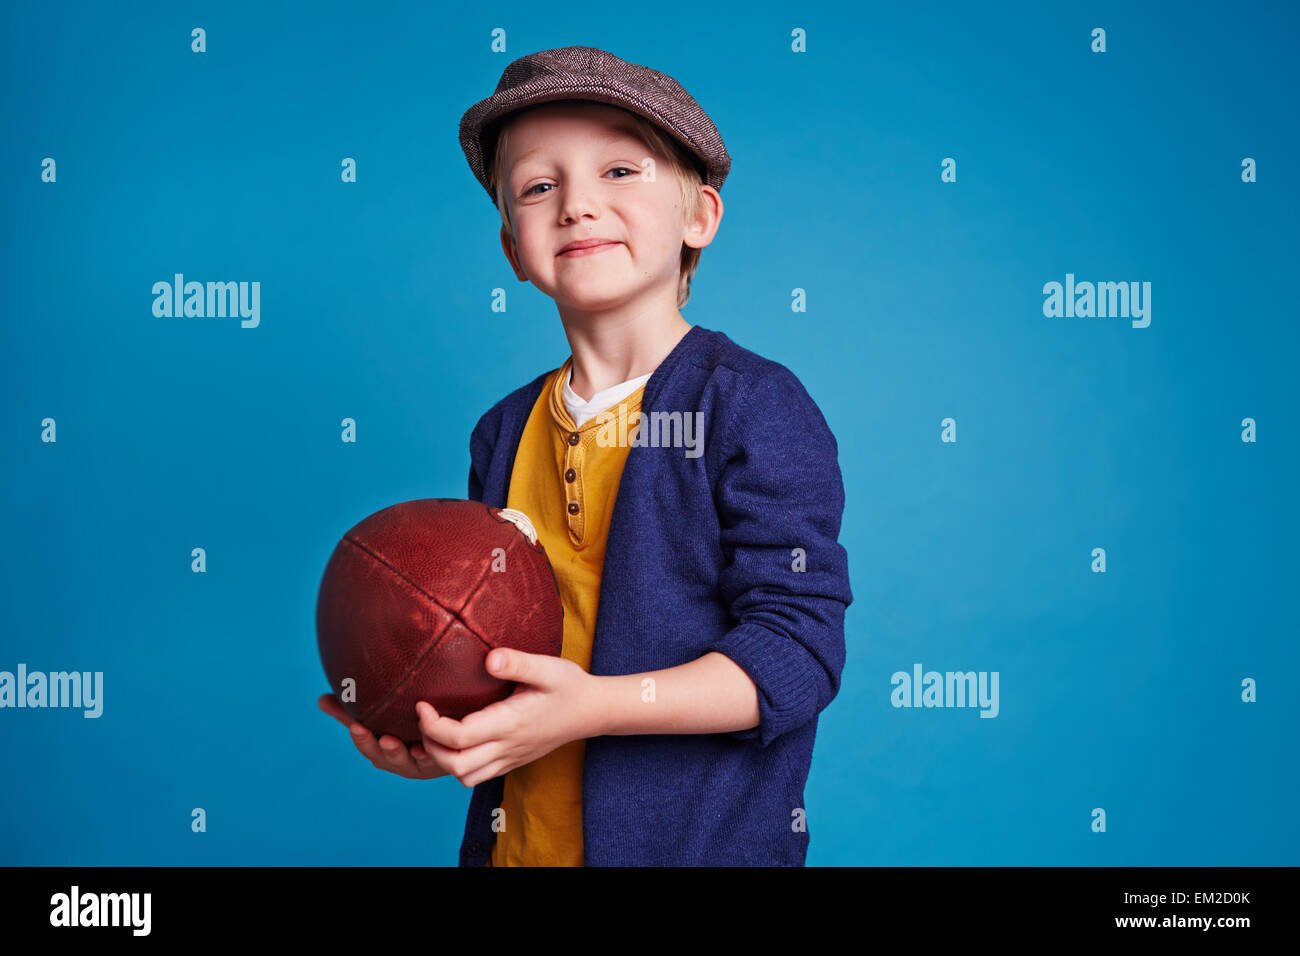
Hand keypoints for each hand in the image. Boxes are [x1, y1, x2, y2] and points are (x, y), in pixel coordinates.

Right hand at [317, 692, 445, 779]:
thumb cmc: (408, 725)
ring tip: (403, 744)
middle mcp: (403, 760)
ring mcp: (424, 763)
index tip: (357, 726)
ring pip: (412, 763)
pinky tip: (428, 749)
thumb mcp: (382, 716)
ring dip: (405, 754)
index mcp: (384, 750)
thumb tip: (321, 700)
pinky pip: (439, 762)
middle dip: (384, 750)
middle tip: (384, 738)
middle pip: (388, 759)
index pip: (369, 747)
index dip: (363, 739)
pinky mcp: (446, 761)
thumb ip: (351, 710)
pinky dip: (432, 758)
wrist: (448, 735)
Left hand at [417, 648, 603, 788]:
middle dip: (431, 746)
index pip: (459, 737)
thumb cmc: (569, 686)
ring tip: (436, 732)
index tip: (422, 703)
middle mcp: (508, 746)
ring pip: (465, 777)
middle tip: (425, 718)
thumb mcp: (548, 667)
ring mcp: (511, 758)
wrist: (593, 711)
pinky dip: (458, 764)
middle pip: (455, 765)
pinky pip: (478, 775)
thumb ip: (517, 662)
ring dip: (443, 759)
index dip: (432, 724)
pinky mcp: (513, 761)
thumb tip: (488, 658)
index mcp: (511, 723)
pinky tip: (456, 742)